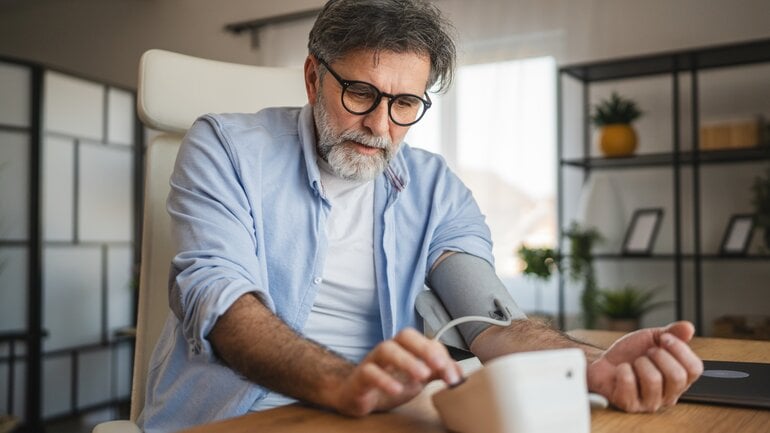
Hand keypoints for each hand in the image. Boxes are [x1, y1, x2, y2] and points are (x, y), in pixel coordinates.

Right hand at [331, 328, 461, 416]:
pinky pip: (369, 372)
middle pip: (404, 336)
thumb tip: (459, 373)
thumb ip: (437, 372)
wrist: (355, 394)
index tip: (453, 375)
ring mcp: (373, 361)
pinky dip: (383, 379)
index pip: (424, 341)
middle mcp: (389, 349)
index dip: (440, 354)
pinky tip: (396, 389)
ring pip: (386, 350)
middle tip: (439, 365)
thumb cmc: (389, 381)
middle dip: (423, 348)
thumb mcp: (417, 378)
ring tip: (422, 376)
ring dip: (406, 360)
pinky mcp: (360, 377)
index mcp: (404, 348)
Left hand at [587, 321, 702, 411]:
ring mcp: (649, 403)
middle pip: (677, 376)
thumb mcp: (652, 338)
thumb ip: (673, 333)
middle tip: (647, 353)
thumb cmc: (630, 354)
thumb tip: (688, 328)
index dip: (679, 349)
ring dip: (639, 363)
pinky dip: (623, 369)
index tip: (664, 339)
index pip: (695, 369)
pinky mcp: (629, 405)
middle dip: (658, 356)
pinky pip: (629, 382)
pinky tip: (621, 371)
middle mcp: (668, 395)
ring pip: (654, 379)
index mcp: (679, 380)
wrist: (604, 361)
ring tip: (633, 363)